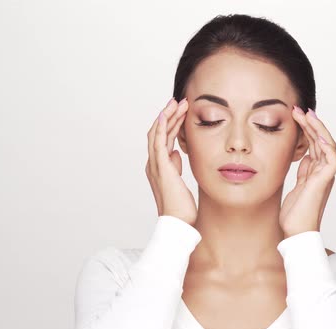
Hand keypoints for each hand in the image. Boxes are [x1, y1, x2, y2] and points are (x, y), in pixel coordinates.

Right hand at [145, 97, 196, 224]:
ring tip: (177, 102)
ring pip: (158, 133)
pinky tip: (165, 115)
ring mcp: (155, 165)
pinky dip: (161, 128)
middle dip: (169, 114)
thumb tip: (176, 152)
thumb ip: (175, 165)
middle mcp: (154, 163)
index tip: (181, 110)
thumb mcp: (179, 180)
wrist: (178, 222)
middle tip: (180, 100)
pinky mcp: (161, 168)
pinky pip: (158, 143)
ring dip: (167, 116)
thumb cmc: (180, 205)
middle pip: (158, 132)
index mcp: (158, 165)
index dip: (171, 123)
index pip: (163, 138)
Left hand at [279, 106, 335, 237]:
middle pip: (321, 140)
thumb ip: (304, 171)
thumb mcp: (297, 186)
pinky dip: (327, 147)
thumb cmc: (295, 214)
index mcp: (316, 171)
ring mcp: (325, 176)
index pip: (314, 143)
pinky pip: (332, 160)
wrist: (296, 232)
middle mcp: (323, 171)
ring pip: (327, 145)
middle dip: (311, 123)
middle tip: (298, 109)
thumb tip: (306, 156)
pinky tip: (316, 136)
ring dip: (317, 129)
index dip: (307, 128)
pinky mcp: (324, 182)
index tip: (295, 115)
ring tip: (306, 115)